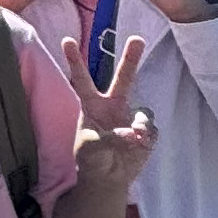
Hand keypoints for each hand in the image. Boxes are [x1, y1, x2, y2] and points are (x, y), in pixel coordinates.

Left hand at [62, 32, 159, 202]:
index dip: (75, 61)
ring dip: (137, 126)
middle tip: (138, 38)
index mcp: (93, 106)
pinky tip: (136, 147)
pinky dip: (144, 139)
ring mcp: (131, 117)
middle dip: (131, 59)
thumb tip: (132, 133)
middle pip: (124, 78)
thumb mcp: (89, 148)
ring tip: (128, 142)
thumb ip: (107, 137)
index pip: (82, 80)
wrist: (107, 178)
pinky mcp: (146, 132)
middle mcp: (114, 106)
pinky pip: (150, 130)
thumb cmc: (91, 159)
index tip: (67, 40)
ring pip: (143, 112)